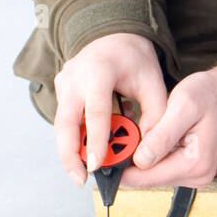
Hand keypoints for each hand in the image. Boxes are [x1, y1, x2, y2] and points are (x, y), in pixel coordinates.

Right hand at [54, 32, 167, 186]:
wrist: (115, 36)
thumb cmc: (135, 60)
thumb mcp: (153, 84)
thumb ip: (156, 116)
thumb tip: (149, 150)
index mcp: (99, 72)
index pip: (96, 113)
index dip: (96, 141)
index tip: (98, 166)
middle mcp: (75, 77)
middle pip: (65, 122)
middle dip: (70, 155)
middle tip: (81, 180)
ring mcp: (64, 82)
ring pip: (61, 124)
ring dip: (70, 150)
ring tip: (81, 174)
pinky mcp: (61, 89)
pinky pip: (65, 119)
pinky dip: (73, 138)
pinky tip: (84, 154)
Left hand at [120, 56, 216, 190]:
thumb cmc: (209, 94)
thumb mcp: (183, 106)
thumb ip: (162, 136)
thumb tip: (140, 161)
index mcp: (195, 164)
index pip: (147, 177)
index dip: (122, 166)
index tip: (105, 153)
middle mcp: (198, 176)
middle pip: (148, 178)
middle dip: (131, 161)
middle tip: (118, 138)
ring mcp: (196, 175)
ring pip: (153, 174)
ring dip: (141, 157)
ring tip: (137, 134)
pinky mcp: (192, 170)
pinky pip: (162, 168)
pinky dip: (152, 156)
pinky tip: (151, 139)